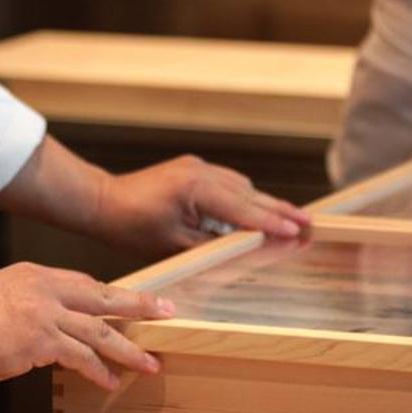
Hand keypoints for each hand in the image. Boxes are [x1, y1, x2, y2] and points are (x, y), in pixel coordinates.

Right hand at [0, 262, 173, 391]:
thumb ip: (17, 318)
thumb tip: (28, 344)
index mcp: (31, 275)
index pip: (81, 283)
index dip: (106, 296)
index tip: (125, 302)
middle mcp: (44, 288)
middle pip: (103, 295)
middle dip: (139, 304)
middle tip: (167, 310)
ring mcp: (46, 313)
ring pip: (101, 330)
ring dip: (129, 349)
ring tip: (150, 363)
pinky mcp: (42, 340)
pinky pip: (82, 357)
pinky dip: (99, 371)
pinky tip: (112, 382)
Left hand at [93, 155, 310, 258]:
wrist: (101, 201)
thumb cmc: (131, 226)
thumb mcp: (174, 243)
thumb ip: (214, 243)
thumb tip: (247, 245)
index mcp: (197, 187)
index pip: (244, 209)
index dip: (273, 223)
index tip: (298, 232)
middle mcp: (201, 170)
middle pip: (250, 193)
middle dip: (280, 210)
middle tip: (310, 224)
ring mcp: (197, 167)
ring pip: (242, 186)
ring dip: (265, 204)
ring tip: (292, 220)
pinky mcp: (192, 170)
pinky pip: (228, 183)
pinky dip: (246, 198)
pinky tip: (258, 211)